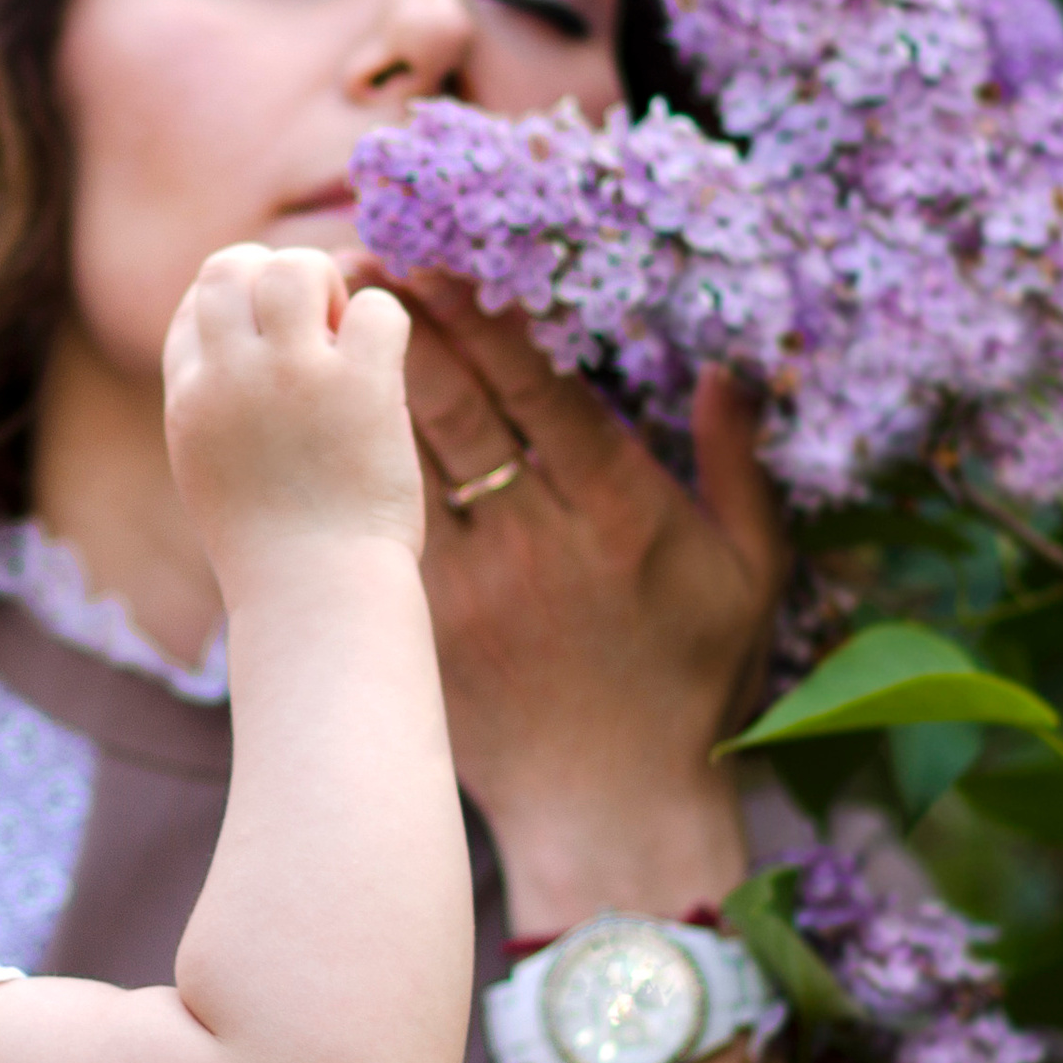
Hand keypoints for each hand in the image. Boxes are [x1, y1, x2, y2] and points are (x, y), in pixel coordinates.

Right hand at [163, 245, 423, 590]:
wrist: (314, 594)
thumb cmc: (272, 546)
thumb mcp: (211, 469)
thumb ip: (216, 403)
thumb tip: (249, 343)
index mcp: (188, 396)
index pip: (196, 302)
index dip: (240, 305)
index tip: (272, 341)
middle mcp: (229, 375)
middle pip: (232, 265)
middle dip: (276, 277)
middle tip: (312, 331)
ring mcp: (292, 377)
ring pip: (296, 267)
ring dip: (328, 286)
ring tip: (343, 339)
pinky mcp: (360, 387)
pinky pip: (376, 307)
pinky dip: (383, 325)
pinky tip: (384, 369)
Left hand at [389, 270, 785, 930]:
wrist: (608, 808)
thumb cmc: (689, 685)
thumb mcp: (748, 575)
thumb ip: (737, 467)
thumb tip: (728, 370)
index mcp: (618, 512)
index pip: (540, 391)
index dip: (486, 321)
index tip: (444, 259)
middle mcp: (538, 535)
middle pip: (457, 407)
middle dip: (406, 325)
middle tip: (364, 254)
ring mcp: (471, 578)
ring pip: (403, 457)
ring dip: (361, 383)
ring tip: (326, 314)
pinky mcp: (421, 616)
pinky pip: (375, 522)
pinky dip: (345, 465)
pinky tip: (314, 416)